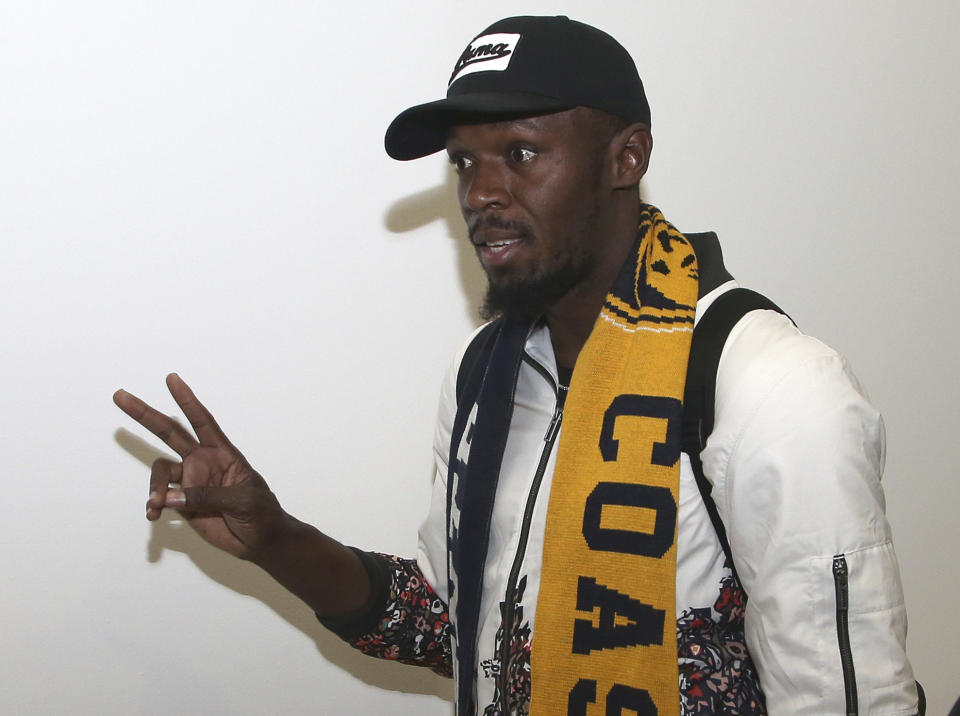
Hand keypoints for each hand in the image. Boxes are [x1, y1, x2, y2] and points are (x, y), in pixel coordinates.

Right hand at [114, 373, 286, 558]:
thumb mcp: (242, 500)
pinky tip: (154, 514)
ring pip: (160, 472)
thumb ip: (208, 496)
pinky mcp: (183, 503)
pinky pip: (160, 499)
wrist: (260, 541)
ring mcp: (190, 482)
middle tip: (120, 396)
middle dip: (145, 414)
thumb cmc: (261, 513)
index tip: (171, 378)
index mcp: (222, 453)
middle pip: (169, 433)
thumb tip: (172, 497)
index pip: (202, 421)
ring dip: (154, 487)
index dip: (186, 400)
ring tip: (155, 504)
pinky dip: (153, 505)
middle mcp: (202, 462)